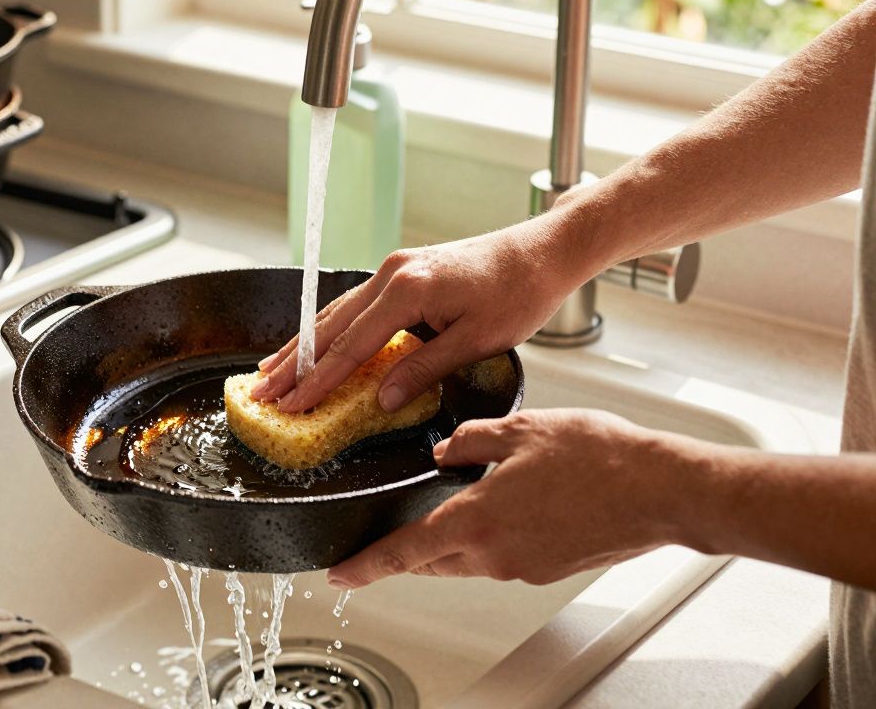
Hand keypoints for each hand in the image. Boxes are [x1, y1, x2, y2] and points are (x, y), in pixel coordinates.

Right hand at [252, 221, 592, 413]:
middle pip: (329, 327)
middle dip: (292, 364)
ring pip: (334, 314)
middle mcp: (391, 274)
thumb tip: (380, 400)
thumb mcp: (475, 341)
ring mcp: (393, 268)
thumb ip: (423, 370)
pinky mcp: (400, 271)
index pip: (349, 346)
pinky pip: (352, 305)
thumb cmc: (519, 293)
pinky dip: (326, 329)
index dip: (316, 381)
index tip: (290, 406)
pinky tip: (310, 345)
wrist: (542, 251)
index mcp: (408, 290)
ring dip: (300, 346)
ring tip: (269, 373)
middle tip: (260, 394)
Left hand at [326, 409, 708, 588]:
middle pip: (431, 562)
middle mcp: (494, 555)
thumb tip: (445, 451)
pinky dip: (491, 538)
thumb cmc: (601, 459)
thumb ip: (471, 440)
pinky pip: (502, 558)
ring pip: (467, 561)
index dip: (365, 566)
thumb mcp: (521, 429)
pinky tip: (510, 506)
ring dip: (453, 540)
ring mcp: (523, 569)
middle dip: (408, 551)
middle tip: (390, 536)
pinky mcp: (548, 571)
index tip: (340, 574)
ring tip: (463, 502)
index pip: (404, 552)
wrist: (663, 491)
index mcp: (477, 521)